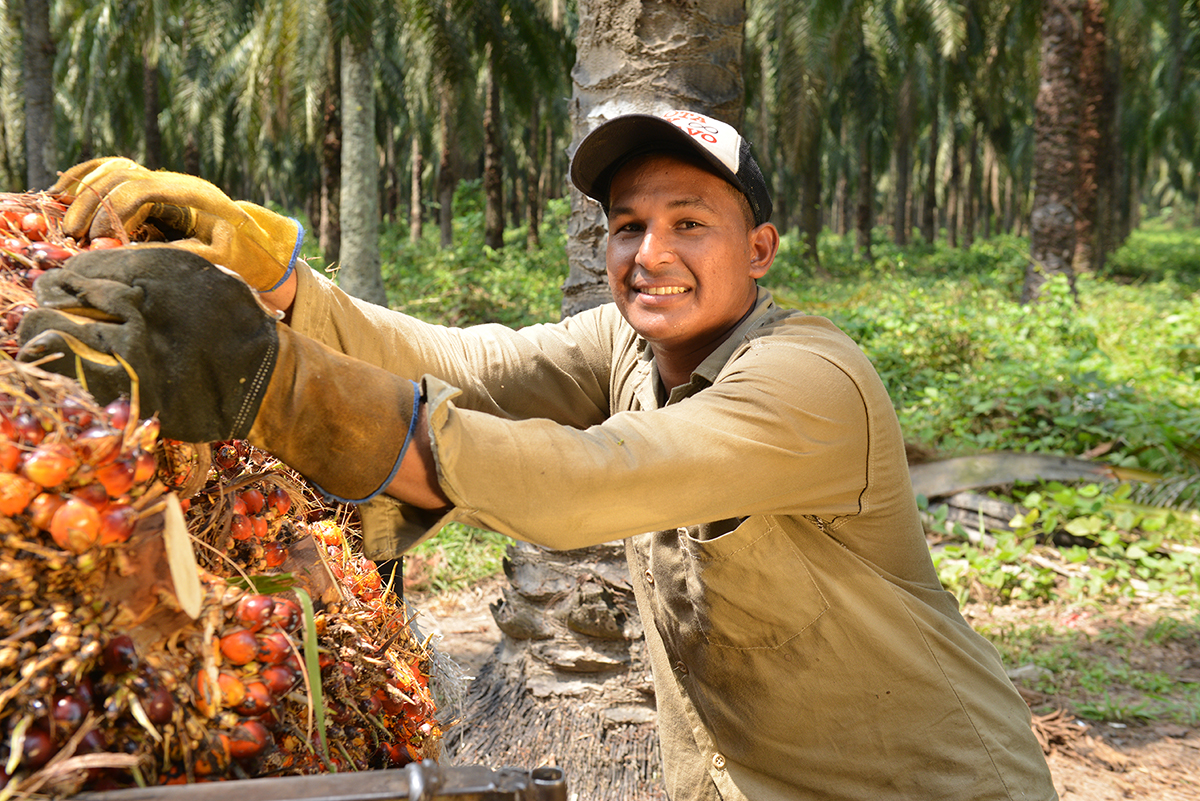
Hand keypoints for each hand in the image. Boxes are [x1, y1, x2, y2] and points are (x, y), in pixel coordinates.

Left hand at [17, 247, 423, 503]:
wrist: (264, 378)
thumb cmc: (235, 322)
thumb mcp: (202, 275)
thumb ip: (155, 268)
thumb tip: (100, 267)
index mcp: (156, 274)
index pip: (84, 266)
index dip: (66, 276)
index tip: (61, 283)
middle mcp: (138, 307)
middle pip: (61, 295)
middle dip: (49, 300)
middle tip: (47, 305)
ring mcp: (131, 351)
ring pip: (55, 333)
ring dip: (42, 331)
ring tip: (42, 334)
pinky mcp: (130, 389)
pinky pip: (71, 374)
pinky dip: (57, 366)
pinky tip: (57, 363)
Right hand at [49, 158, 303, 292]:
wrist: (251, 239)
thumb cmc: (239, 252)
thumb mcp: (220, 258)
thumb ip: (185, 254)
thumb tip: (135, 253)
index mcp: (190, 194)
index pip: (139, 190)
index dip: (112, 212)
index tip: (97, 241)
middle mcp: (171, 179)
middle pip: (119, 175)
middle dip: (91, 204)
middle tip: (73, 236)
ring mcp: (160, 178)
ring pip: (111, 169)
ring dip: (83, 191)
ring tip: (65, 221)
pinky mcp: (151, 185)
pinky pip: (111, 171)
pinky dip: (85, 178)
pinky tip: (62, 193)